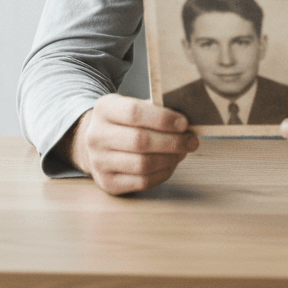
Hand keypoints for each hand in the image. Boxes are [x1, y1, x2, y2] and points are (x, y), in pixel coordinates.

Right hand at [66, 93, 198, 194]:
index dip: (162, 119)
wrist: (98, 141)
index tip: (184, 123)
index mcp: (104, 109)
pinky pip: (142, 182)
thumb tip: (185, 124)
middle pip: (140, 141)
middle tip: (191, 141)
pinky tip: (171, 164)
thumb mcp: (131, 105)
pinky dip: (163, 173)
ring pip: (142, 164)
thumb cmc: (124, 121)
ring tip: (182, 151)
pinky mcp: (107, 183)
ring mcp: (99, 162)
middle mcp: (96, 136)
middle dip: (172, 142)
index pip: (134, 112)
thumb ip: (155, 110)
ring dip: (170, 159)